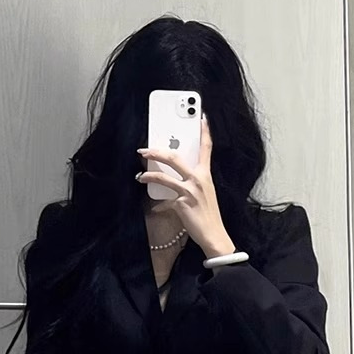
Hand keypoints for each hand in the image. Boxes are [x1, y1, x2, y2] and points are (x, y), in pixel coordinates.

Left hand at [136, 115, 235, 257]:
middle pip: (175, 157)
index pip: (207, 148)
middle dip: (157, 151)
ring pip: (164, 174)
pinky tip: (150, 199)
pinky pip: (164, 196)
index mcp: (206, 174)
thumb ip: (192, 183)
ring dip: (149, 171)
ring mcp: (190, 190)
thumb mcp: (204, 194)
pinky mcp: (181, 202)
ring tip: (140, 172)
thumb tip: (176, 180)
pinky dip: (156, 197)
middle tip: (144, 149)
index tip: (202, 118)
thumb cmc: (208, 216)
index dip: (205, 132)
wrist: (213, 234)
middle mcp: (199, 179)